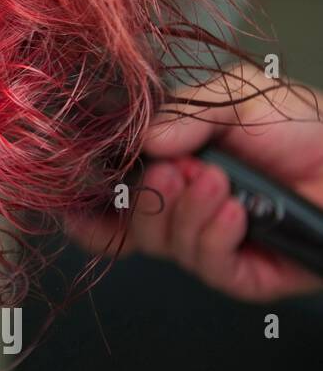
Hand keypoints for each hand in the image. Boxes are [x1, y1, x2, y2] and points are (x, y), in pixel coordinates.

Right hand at [65, 65, 322, 302]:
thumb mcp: (237, 96)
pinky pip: (209, 267)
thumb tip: (145, 141)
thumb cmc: (304, 127)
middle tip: (173, 171)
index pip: (111, 202)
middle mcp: (182, 213)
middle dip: (146, 200)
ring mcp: (210, 245)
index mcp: (168, 172)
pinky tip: (234, 211)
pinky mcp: (243, 275)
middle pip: (131, 227)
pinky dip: (215, 238)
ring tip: (218, 182)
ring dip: (186, 214)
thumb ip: (187, 112)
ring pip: (166, 247)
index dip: (86, 208)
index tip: (71, 201)